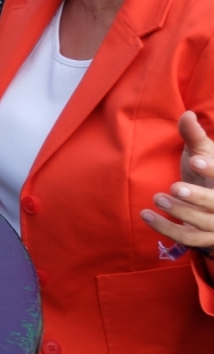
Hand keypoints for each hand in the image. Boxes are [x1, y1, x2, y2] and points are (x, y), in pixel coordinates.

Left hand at [140, 112, 213, 251]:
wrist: (209, 206)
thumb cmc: (205, 174)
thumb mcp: (203, 153)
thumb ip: (194, 136)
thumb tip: (186, 114)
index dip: (213, 169)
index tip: (195, 160)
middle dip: (198, 197)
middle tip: (174, 187)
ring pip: (202, 224)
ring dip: (180, 213)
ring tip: (157, 197)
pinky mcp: (203, 239)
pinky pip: (186, 238)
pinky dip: (165, 228)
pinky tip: (145, 214)